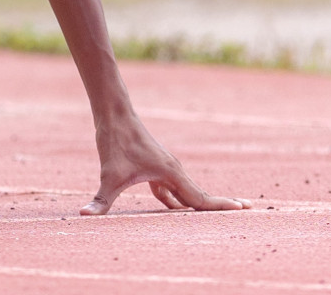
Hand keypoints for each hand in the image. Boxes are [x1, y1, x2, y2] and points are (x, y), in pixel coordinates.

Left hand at [81, 116, 251, 215]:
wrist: (114, 115)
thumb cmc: (115, 143)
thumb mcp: (108, 175)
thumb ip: (100, 200)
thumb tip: (84, 215)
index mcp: (170, 173)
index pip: (199, 197)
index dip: (220, 206)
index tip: (244, 209)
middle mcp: (173, 170)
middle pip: (199, 195)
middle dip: (219, 206)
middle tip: (246, 211)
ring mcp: (165, 168)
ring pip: (186, 191)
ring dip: (199, 204)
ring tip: (216, 216)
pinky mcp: (154, 167)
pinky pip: (171, 189)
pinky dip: (177, 200)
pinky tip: (175, 211)